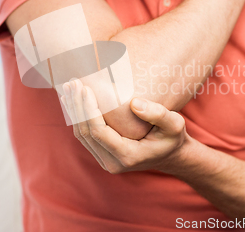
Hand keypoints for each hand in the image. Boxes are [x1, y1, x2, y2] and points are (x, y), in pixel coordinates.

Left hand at [61, 79, 188, 173]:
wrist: (170, 155)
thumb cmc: (173, 137)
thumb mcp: (175, 124)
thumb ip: (158, 114)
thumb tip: (134, 103)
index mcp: (128, 156)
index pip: (99, 132)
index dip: (88, 109)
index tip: (85, 88)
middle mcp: (112, 163)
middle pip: (86, 133)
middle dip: (77, 106)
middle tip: (73, 82)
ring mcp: (105, 160)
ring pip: (81, 135)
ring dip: (74, 110)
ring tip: (69, 87)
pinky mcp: (102, 154)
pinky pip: (85, 136)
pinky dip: (78, 117)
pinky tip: (73, 100)